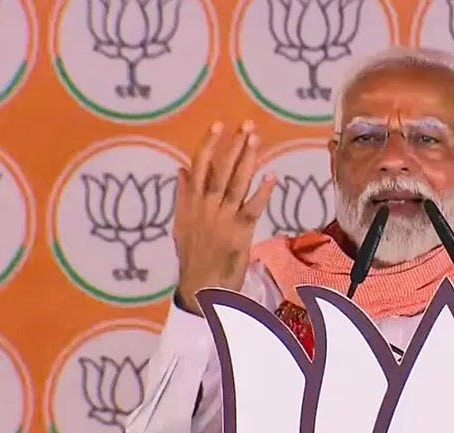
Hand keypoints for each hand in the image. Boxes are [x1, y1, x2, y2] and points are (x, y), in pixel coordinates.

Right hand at [173, 120, 276, 313]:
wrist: (199, 286)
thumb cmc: (193, 255)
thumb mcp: (181, 223)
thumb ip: (183, 195)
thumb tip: (182, 168)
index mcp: (191, 202)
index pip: (199, 166)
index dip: (208, 144)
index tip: (218, 125)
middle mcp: (205, 206)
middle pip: (220, 170)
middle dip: (233, 146)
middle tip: (246, 125)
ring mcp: (222, 218)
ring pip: (236, 183)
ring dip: (247, 160)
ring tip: (256, 140)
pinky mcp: (239, 232)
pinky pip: (252, 208)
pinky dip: (262, 192)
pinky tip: (272, 176)